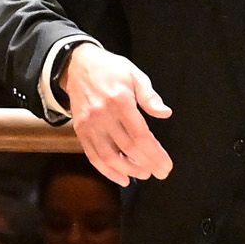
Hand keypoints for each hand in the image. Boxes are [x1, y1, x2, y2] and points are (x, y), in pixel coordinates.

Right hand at [62, 44, 176, 184]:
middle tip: (160, 173)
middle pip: (127, 149)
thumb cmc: (110, 70)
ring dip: (128, 170)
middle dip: (147, 165)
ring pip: (108, 157)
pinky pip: (93, 156)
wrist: (77, 65)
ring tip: (144, 175)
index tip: (166, 165)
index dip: (155, 154)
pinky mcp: (80, 130)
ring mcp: (89, 125)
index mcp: (120, 101)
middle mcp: (103, 115)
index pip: (140, 135)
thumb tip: (165, 113)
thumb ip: (150, 96)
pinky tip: (122, 178)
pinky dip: (107, 171)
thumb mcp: (135, 75)